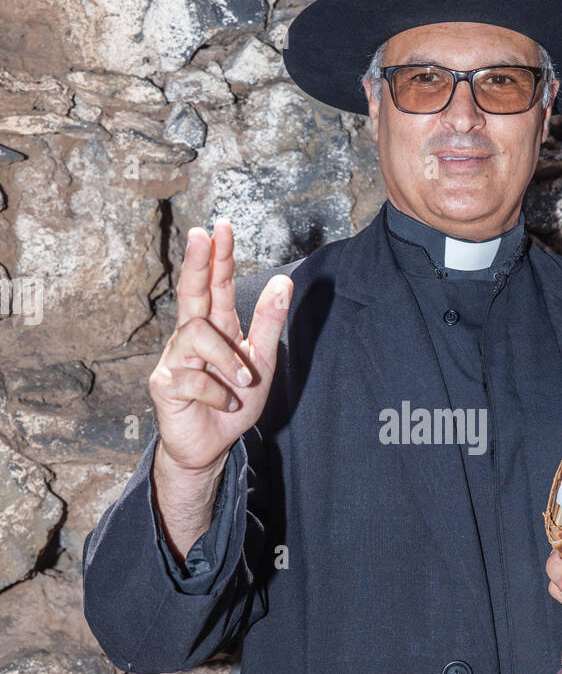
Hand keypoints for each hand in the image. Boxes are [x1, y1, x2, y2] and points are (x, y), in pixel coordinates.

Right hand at [148, 219, 292, 472]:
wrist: (211, 447)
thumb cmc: (234, 402)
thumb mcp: (262, 364)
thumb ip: (269, 325)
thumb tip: (283, 282)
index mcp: (216, 328)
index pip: (216, 285)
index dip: (218, 257)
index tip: (220, 227)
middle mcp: (191, 337)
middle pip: (191, 292)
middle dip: (197, 263)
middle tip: (201, 234)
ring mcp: (175, 359)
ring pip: (196, 335)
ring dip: (226, 358)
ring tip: (243, 381)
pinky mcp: (166, 385)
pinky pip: (193, 378)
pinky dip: (218, 393)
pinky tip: (227, 404)